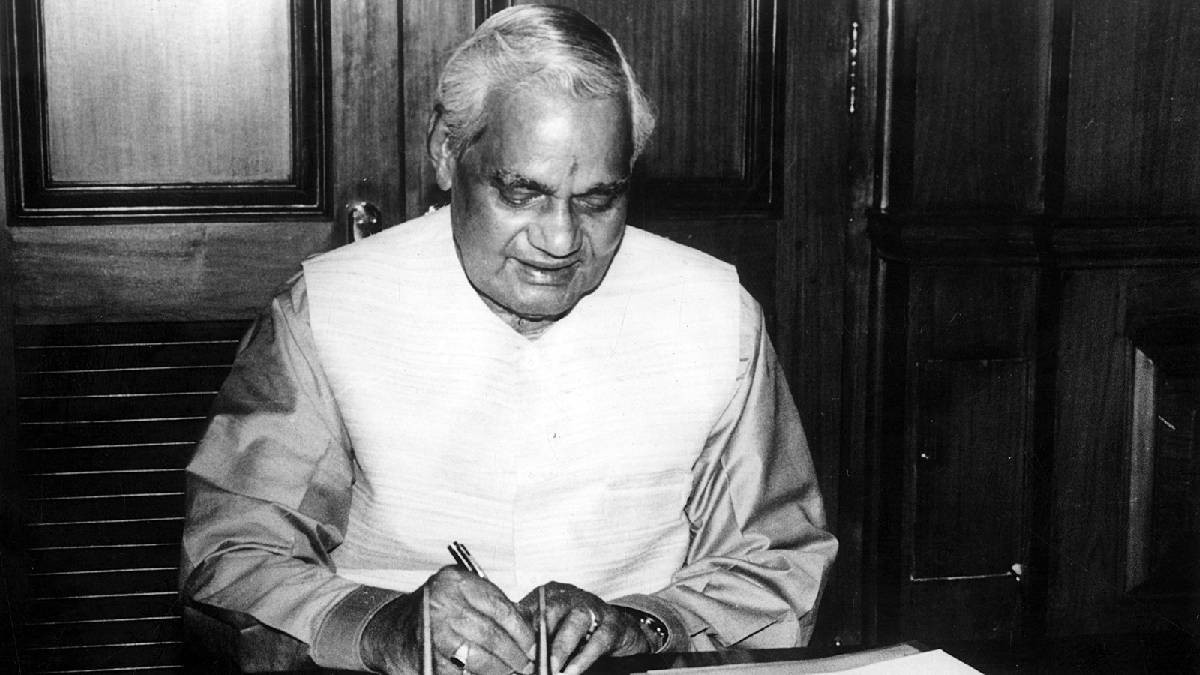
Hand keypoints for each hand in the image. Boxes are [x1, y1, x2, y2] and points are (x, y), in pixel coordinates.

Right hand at [361, 566, 534, 674]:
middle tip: (527, 663)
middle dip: (515, 653)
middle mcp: (442, 604)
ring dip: (500, 668)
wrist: (393, 630)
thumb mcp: (462, 595)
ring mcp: (433, 632)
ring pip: (478, 657)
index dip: (521, 629)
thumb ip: (492, 603)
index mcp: (455, 582)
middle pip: (491, 634)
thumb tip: (528, 624)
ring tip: (510, 671)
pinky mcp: (428, 659)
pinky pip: (461, 673)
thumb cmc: (435, 611)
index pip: (499, 606)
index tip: (533, 643)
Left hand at [517, 582, 650, 674]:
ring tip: (551, 668)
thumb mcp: (552, 627)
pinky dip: (583, 658)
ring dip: (561, 647)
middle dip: (539, 634)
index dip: (519, 627)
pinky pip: (598, 640)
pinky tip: (573, 672)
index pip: (529, 607)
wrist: (617, 628)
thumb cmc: (576, 629)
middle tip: (529, 657)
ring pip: (576, 622)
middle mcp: (571, 596)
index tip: (510, 647)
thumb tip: (509, 655)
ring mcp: (594, 608)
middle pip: (551, 609)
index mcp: (550, 594)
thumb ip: (532, 636)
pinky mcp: (612, 625)